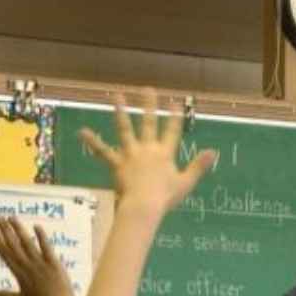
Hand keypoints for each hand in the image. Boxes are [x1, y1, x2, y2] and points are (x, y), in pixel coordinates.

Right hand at [0, 216, 73, 295]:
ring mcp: (40, 264)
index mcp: (18, 272)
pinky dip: (41, 237)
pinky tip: (36, 226)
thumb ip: (7, 295)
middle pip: (12, 244)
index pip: (4, 252)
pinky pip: (46, 247)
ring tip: (11, 217)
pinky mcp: (53, 263)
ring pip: (26, 243)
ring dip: (18, 229)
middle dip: (4, 230)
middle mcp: (26, 266)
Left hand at [78, 89, 216, 216]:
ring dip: (120, 112)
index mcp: (165, 154)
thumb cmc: (165, 197)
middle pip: (149, 123)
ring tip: (117, 96)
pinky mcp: (117, 163)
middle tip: (148, 89)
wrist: (143, 206)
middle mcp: (147, 149)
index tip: (175, 102)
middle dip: (149, 105)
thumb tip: (213, 152)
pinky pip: (103, 151)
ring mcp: (131, 154)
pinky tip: (82, 131)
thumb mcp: (186, 183)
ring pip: (125, 129)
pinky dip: (93, 141)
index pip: (172, 132)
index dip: (174, 117)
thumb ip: (198, 166)